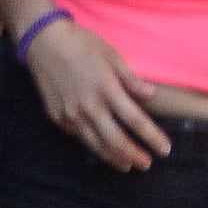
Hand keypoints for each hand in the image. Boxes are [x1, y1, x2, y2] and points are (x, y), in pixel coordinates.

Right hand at [22, 15, 167, 169]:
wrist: (42, 41)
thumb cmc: (80, 43)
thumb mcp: (111, 55)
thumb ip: (131, 79)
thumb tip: (152, 95)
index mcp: (107, 89)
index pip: (136, 121)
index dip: (153, 138)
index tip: (165, 150)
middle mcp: (90, 107)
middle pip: (117, 142)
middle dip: (135, 156)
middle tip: (146, 164)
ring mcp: (71, 115)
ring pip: (96, 145)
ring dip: (114, 159)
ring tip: (127, 165)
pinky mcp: (58, 117)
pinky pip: (79, 137)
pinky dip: (94, 145)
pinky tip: (102, 148)